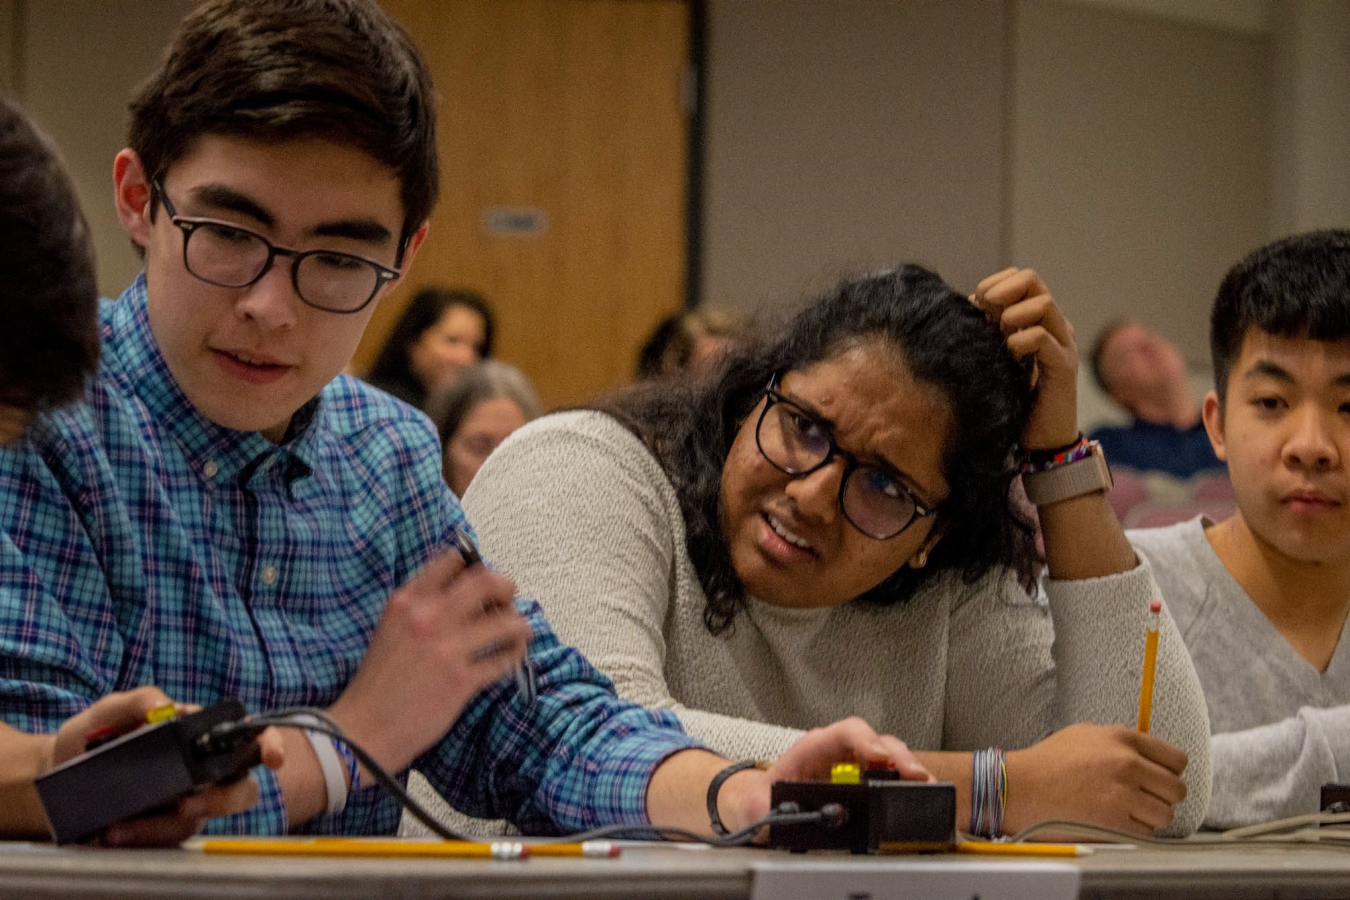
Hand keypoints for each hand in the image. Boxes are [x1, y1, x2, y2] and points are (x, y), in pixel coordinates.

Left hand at [50, 687, 283, 846]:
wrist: (56, 773)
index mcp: (199, 736)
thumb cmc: (90, 737)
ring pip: (204, 820)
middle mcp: (203, 770)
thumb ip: (140, 699)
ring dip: (168, 825)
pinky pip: (169, 838)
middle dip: (223, 801)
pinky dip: (142, 835)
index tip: (273, 757)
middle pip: (242, 788)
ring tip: (127, 824)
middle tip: (189, 805)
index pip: (248, 737)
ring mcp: (187, 801)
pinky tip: (114, 830)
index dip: (270, 745)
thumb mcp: (110, 709)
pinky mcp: (165, 827)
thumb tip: (165, 709)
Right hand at [329, 547, 531, 774]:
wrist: (364, 728)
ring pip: (507, 621)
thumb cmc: (379, 681)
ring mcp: (446, 648)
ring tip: (517, 631)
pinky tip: (512, 655)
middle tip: (508, 600)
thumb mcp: (391, 627)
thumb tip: (464, 590)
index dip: (476, 566)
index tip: (483, 581)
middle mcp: (427, 617)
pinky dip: (515, 654)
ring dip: (519, 624)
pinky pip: (505, 658)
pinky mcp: (461, 680)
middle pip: (487, 581)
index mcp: (407, 601)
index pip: (452, 560)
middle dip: (506, 588)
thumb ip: (421, 606)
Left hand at [722, 717, 931, 838]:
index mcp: (811, 750)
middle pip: (876, 742)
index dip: (865, 741)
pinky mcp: (865, 781)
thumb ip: (768, 811)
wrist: (760, 806)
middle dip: (899, 756)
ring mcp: (854, 765)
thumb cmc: (760, 800)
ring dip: (909, 769)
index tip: (879, 757)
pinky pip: (892, 776)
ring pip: (890, 756)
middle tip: (916, 776)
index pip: (843, 733)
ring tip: (926, 786)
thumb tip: (787, 818)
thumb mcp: (757, 807)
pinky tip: (920, 793)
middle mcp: (838, 752)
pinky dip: (908, 783)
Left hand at [971, 268, 1078, 450]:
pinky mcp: (1064, 367)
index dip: (997, 282)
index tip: (978, 300)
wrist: (1040, 442)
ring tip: (1000, 334)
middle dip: (1004, 289)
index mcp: (1038, 320)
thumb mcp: (997, 358)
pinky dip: (1022, 339)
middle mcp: (1054, 326)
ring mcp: (1063, 344)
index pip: (1023, 277)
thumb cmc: (1014, 399)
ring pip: (1044, 302)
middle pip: (1034, 280)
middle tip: (986, 310)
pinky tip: (1010, 353)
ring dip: (1013, 313)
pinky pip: (1044, 338)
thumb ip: (988, 330)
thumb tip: (970, 302)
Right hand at [1004, 723, 1186, 835]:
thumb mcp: (1086, 735)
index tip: (1162, 778)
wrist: (1021, 787)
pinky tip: (1113, 822)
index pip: (1176, 759)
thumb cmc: (1048, 761)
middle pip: (1176, 789)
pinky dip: (1134, 832)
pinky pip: (1146, 833)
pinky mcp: (1116, 822)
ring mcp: (1123, 794)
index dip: (1171, 771)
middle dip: (1163, 796)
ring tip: (1127, 812)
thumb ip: (1121, 742)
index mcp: (1122, 739)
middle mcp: (1128, 764)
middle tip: (1144, 799)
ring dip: (1150, 817)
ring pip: (1165, 814)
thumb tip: (1148, 754)